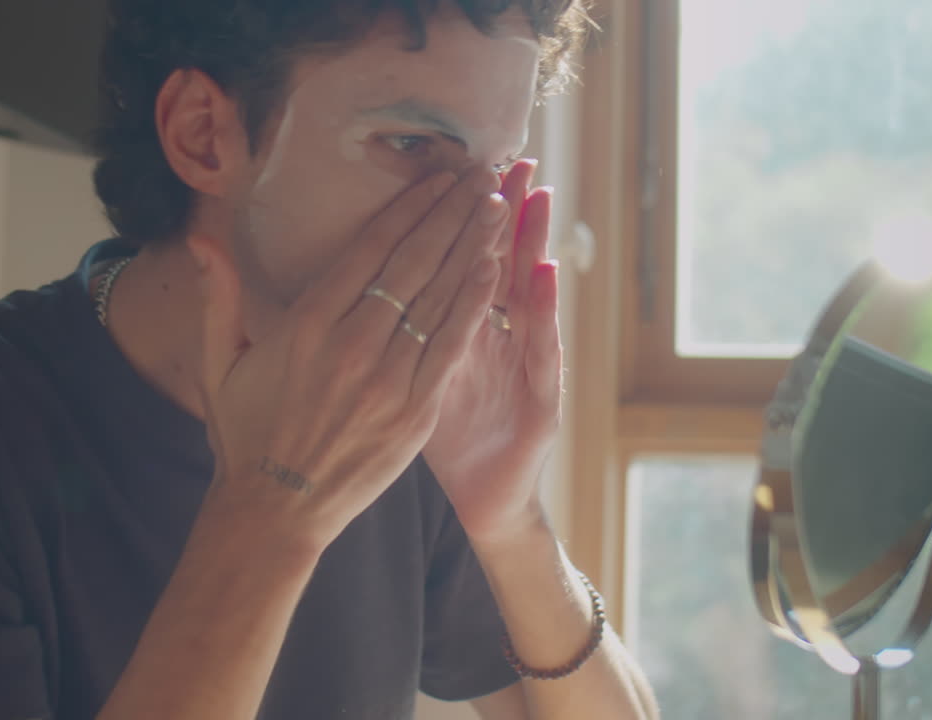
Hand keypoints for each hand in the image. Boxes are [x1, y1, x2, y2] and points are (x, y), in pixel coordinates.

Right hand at [188, 168, 507, 552]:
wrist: (275, 511)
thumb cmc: (245, 436)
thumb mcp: (218, 364)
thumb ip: (218, 299)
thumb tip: (203, 242)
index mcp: (306, 324)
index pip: (369, 249)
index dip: (409, 207)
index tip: (437, 178)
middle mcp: (352, 344)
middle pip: (413, 262)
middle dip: (451, 213)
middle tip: (481, 175)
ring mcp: (388, 379)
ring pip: (439, 297)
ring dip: (472, 246)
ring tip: (497, 207)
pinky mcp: (415, 412)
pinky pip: (451, 347)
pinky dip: (474, 305)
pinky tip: (493, 269)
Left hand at [423, 161, 562, 542]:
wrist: (483, 499)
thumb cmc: (449, 441)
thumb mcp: (425, 380)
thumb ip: (414, 332)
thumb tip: (387, 282)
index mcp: (463, 330)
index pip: (459, 260)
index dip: (460, 216)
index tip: (459, 167)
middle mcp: (500, 340)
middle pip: (497, 263)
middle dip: (501, 211)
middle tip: (510, 158)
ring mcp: (524, 367)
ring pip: (526, 295)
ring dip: (531, 242)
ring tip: (535, 193)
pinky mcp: (543, 399)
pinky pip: (540, 348)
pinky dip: (542, 309)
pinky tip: (544, 270)